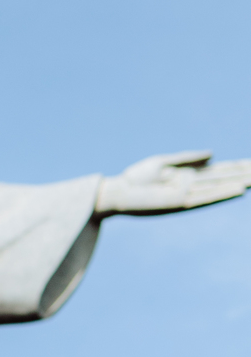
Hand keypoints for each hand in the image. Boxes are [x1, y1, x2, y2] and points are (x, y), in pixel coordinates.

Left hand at [96, 151, 250, 216]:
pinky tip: (239, 189)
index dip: (238, 167)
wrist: (118, 192)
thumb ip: (188, 158)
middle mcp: (193, 185)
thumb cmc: (137, 178)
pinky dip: (223, 193)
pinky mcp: (180, 202)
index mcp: (190, 175)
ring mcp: (188, 194)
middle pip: (225, 178)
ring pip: (221, 187)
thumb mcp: (164, 162)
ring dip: (240, 183)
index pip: (220, 170)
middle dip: (244, 174)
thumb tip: (214, 154)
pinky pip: (206, 197)